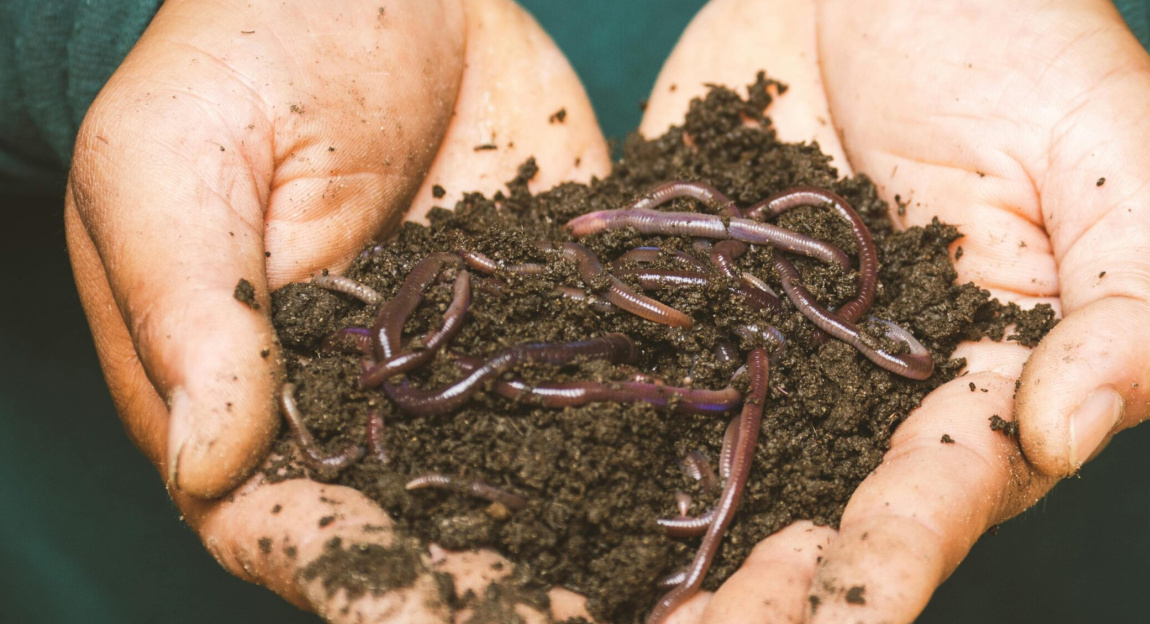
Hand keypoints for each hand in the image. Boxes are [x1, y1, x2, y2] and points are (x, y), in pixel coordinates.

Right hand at [65, 0, 608, 619]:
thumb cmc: (239, 54)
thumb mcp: (175, 163)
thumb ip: (193, 309)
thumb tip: (206, 466)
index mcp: (247, 388)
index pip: (286, 518)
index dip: (358, 581)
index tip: (438, 619)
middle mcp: (361, 398)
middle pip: (413, 523)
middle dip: (487, 586)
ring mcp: (461, 357)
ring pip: (511, 472)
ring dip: (576, 535)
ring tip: (649, 590)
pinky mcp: (541, 305)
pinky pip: (583, 377)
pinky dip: (636, 427)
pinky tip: (695, 473)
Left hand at [640, 0, 1149, 621]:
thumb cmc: (1027, 42)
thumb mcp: (1118, 164)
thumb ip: (1133, 305)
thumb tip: (1067, 434)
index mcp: (979, 380)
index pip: (935, 494)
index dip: (883, 562)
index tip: (827, 611)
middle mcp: (864, 392)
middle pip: (807, 513)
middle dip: (752, 596)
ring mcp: (765, 349)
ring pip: (711, 470)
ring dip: (656, 550)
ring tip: (578, 604)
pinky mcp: (687, 296)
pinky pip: (636, 367)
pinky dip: (582, 430)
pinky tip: (520, 489)